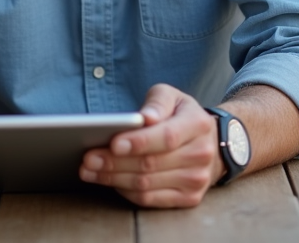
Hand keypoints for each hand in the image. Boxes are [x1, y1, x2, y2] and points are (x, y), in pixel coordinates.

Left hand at [80, 84, 222, 207]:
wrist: (210, 143)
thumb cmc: (181, 116)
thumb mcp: (172, 97)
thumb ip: (156, 103)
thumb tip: (145, 117)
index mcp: (198, 124)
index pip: (167, 137)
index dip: (139, 142)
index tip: (113, 143)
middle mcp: (201, 154)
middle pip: (151, 164)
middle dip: (114, 163)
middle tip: (88, 159)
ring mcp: (197, 180)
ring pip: (146, 185)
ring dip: (113, 179)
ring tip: (89, 171)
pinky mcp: (189, 199)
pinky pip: (150, 200)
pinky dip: (125, 192)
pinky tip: (109, 181)